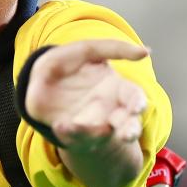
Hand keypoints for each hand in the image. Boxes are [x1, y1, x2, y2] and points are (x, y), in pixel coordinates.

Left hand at [24, 40, 148, 152]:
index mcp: (117, 89)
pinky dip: (67, 132)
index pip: (134, 97)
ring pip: (101, 136)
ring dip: (96, 136)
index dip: (137, 103)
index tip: (136, 108)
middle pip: (127, 124)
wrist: (39, 82)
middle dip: (129, 131)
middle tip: (125, 135)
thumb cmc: (68, 64)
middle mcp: (109, 111)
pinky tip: (60, 124)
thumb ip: (112, 49)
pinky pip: (72, 137)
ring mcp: (91, 125)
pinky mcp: (72, 134)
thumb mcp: (86, 50)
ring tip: (82, 127)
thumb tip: (146, 52)